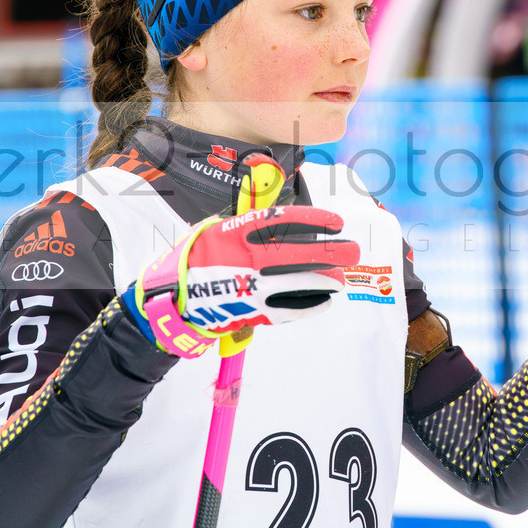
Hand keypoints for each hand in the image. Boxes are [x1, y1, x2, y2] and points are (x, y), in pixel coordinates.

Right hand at [125, 205, 359, 357]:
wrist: (174, 297)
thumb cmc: (198, 258)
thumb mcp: (215, 229)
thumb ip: (247, 221)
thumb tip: (281, 214)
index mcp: (234, 232)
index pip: (283, 221)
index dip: (315, 221)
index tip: (336, 222)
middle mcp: (244, 258)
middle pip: (298, 253)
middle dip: (331, 252)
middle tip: (353, 250)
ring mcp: (249, 287)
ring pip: (298, 283)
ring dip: (325, 279)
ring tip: (341, 276)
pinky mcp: (251, 313)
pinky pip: (289, 309)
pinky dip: (311, 304)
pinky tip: (326, 299)